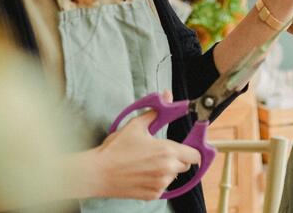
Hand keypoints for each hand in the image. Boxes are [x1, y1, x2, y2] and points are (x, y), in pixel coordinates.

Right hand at [82, 92, 200, 200]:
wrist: (98, 173)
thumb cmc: (115, 149)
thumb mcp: (135, 125)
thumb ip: (156, 112)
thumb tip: (167, 96)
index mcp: (167, 151)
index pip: (195, 155)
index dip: (192, 150)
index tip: (185, 146)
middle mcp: (167, 169)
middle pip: (186, 165)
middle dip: (178, 158)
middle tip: (160, 153)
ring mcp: (160, 184)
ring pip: (174, 176)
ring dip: (167, 170)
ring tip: (147, 163)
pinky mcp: (153, 195)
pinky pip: (163, 186)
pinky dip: (157, 181)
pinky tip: (142, 173)